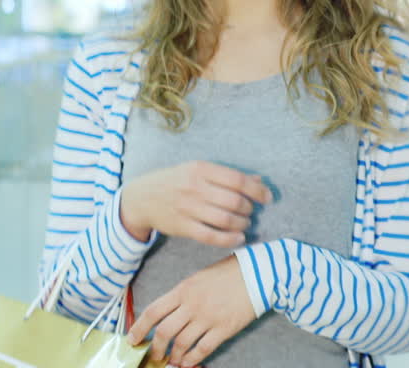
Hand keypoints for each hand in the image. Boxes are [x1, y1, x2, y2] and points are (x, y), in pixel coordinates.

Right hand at [120, 161, 269, 247]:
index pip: (237, 179)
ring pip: (226, 219)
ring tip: (244, 224)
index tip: (267, 197)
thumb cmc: (174, 181)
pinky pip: (212, 236)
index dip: (257, 190)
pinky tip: (239, 238)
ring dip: (242, 224)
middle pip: (234, 201)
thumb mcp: (196, 170)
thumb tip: (258, 180)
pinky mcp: (183, 227)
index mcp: (200, 169)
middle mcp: (194, 187)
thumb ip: (226, 175)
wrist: (141, 197)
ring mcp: (188, 208)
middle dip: (249, 209)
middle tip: (250, 211)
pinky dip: (230, 240)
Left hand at [127, 255, 255, 365]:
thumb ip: (182, 295)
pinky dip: (192, 359)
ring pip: (182, 343)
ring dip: (173, 356)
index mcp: (183, 290)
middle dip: (155, 348)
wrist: (256, 274)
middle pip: (165, 332)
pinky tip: (188, 363)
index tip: (132, 339)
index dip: (139, 327)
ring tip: (172, 361)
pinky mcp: (223, 329)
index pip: (154, 311)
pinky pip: (202, 349)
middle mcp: (192, 305)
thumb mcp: (198, 278)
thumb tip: (168, 314)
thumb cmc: (227, 273)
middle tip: (153, 355)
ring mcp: (208, 318)